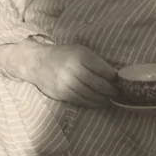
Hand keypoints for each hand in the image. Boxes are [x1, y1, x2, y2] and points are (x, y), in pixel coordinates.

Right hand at [1, 43, 119, 108]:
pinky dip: (93, 104)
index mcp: (81, 56)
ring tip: (109, 99)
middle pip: (100, 85)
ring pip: (92, 95)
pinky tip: (98, 103)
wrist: (36, 62)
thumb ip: (95, 62)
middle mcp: (74, 69)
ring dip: (104, 99)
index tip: (119, 81)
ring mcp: (68, 83)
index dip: (115, 78)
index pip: (105, 71)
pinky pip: (82, 101)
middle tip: (117, 93)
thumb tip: (114, 76)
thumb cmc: (62, 55)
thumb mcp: (79, 51)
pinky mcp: (62, 93)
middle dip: (112, 91)